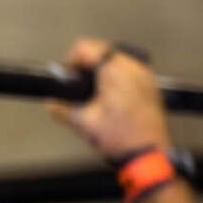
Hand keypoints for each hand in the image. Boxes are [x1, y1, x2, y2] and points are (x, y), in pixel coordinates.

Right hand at [48, 38, 171, 161]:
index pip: (85, 48)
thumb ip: (61, 108)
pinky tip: (110, 100)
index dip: (70, 61)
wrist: (147, 155)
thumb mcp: (82, 124)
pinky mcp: (150, 86)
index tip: (67, 75)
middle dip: (86, 67)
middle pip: (102, 51)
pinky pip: (129, 72)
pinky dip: (116, 79)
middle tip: (78, 86)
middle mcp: (133, 67)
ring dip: (101, 72)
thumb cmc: (123, 139)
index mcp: (115, 70)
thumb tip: (53, 102)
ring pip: (116, 60)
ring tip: (94, 94)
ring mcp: (145, 75)